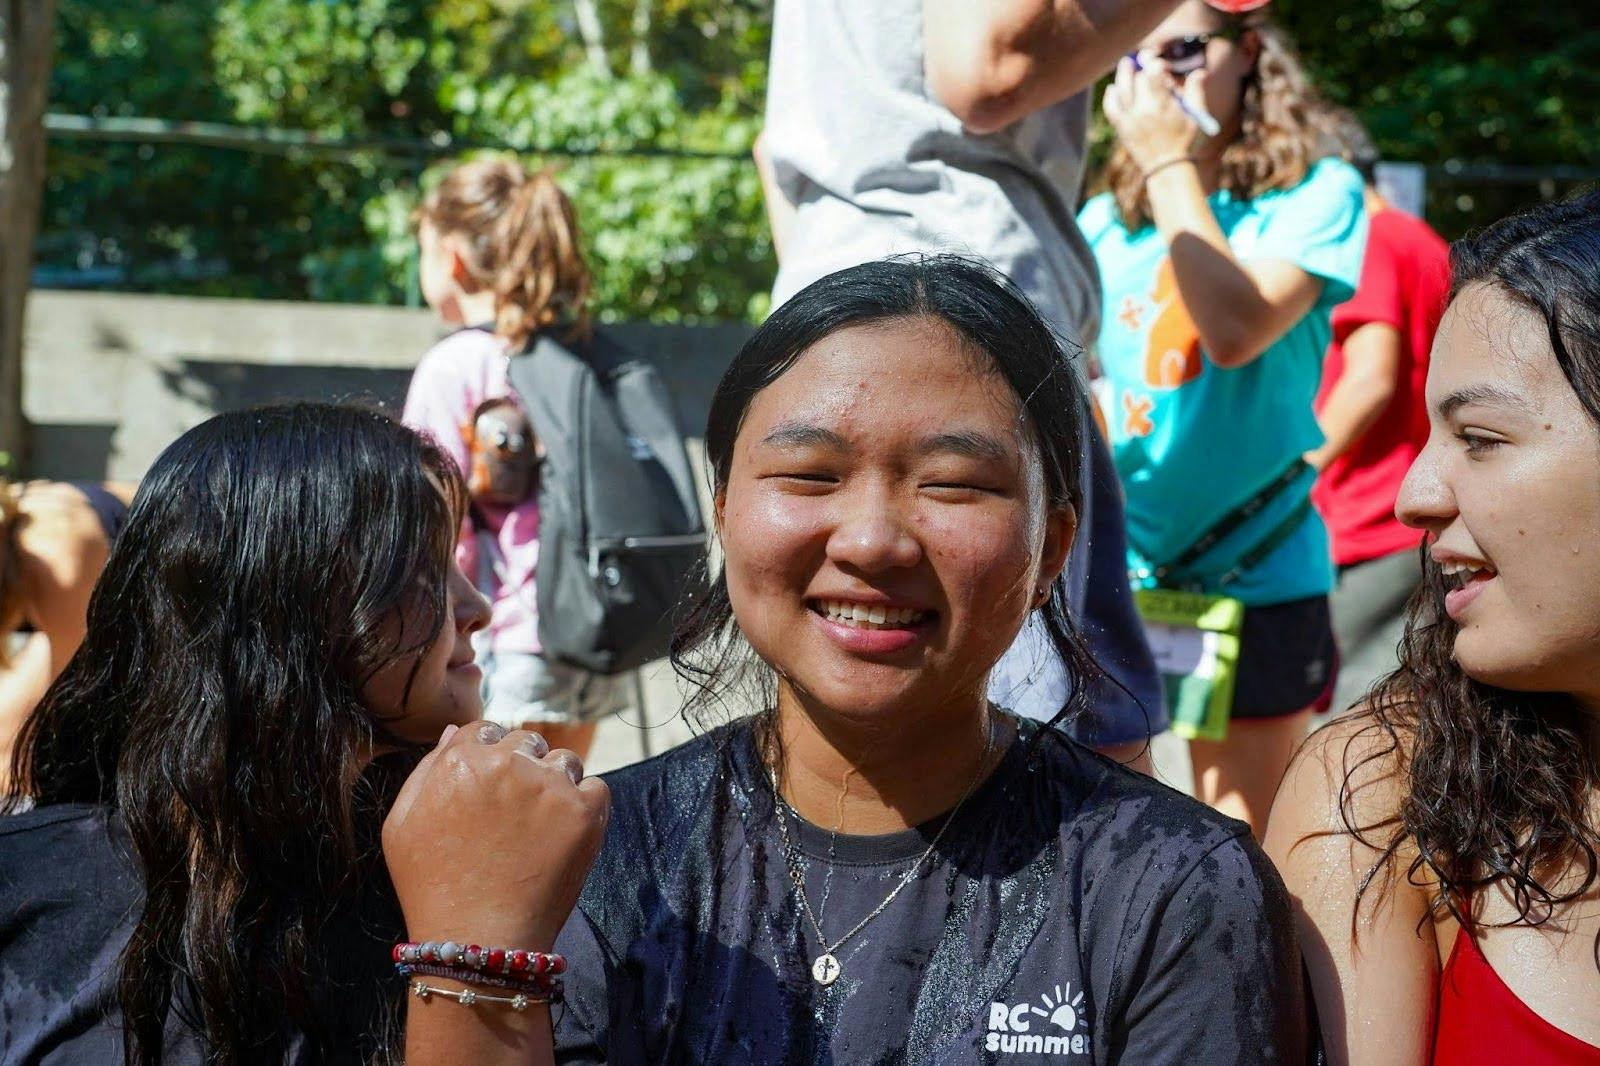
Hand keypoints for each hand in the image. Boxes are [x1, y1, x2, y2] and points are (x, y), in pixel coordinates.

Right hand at [383, 721, 610, 950]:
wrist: (476, 939)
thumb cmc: (432, 888)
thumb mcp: (402, 825)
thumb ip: (427, 769)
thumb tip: (454, 732)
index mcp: (460, 759)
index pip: (486, 731)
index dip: (489, 758)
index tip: (491, 791)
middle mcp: (506, 762)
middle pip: (526, 742)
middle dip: (523, 768)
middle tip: (515, 816)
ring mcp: (548, 785)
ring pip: (564, 762)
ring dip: (556, 784)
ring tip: (539, 829)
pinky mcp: (583, 810)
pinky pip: (595, 787)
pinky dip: (585, 807)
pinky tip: (563, 837)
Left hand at [1102, 57, 1205, 172]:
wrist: (1168, 169)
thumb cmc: (1186, 142)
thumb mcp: (1197, 116)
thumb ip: (1195, 91)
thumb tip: (1199, 71)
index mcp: (1162, 104)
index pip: (1153, 72)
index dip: (1156, 65)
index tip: (1161, 68)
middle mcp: (1143, 109)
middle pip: (1136, 79)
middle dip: (1141, 69)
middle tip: (1142, 62)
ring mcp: (1130, 119)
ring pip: (1121, 89)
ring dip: (1123, 75)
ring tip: (1126, 65)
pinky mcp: (1122, 128)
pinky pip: (1111, 107)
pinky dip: (1110, 96)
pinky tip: (1113, 89)